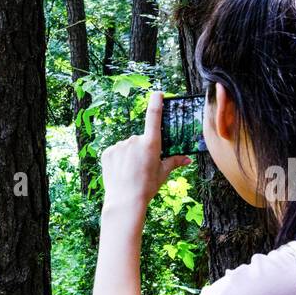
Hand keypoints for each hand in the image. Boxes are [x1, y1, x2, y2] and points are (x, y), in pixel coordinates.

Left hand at [100, 90, 191, 216]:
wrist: (125, 201)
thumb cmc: (146, 187)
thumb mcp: (162, 174)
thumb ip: (173, 162)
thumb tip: (187, 159)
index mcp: (151, 143)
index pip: (154, 117)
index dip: (156, 103)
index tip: (157, 93)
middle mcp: (134, 140)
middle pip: (140, 140)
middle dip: (142, 150)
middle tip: (142, 167)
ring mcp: (119, 146)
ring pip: (127, 146)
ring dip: (129, 155)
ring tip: (130, 172)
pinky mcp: (108, 152)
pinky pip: (116, 152)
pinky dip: (118, 159)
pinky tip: (120, 171)